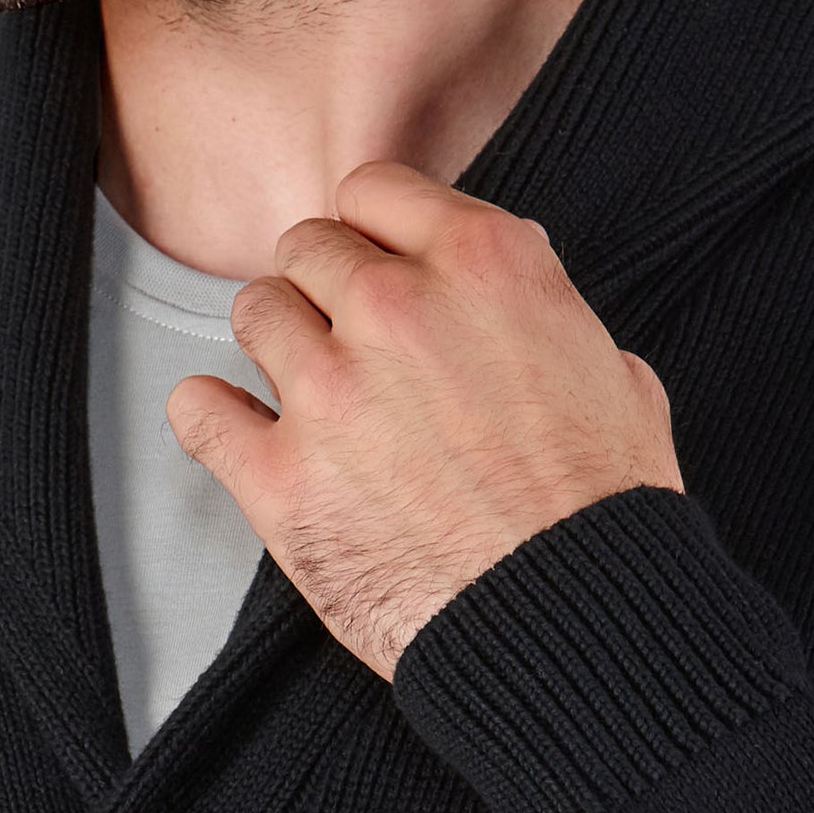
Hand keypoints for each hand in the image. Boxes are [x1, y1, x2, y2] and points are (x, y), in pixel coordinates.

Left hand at [166, 160, 684, 683]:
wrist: (575, 623)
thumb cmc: (603, 515)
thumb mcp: (614, 375)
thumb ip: (544, 314)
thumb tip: (517, 297)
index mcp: (484, 266)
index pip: (374, 190)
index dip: (374, 229)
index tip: (375, 260)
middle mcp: (397, 310)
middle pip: (308, 248)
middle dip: (325, 290)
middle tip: (348, 339)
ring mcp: (329, 392)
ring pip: (253, 313)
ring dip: (278, 346)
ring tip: (308, 390)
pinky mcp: (280, 479)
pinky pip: (198, 409)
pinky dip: (212, 416)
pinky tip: (237, 428)